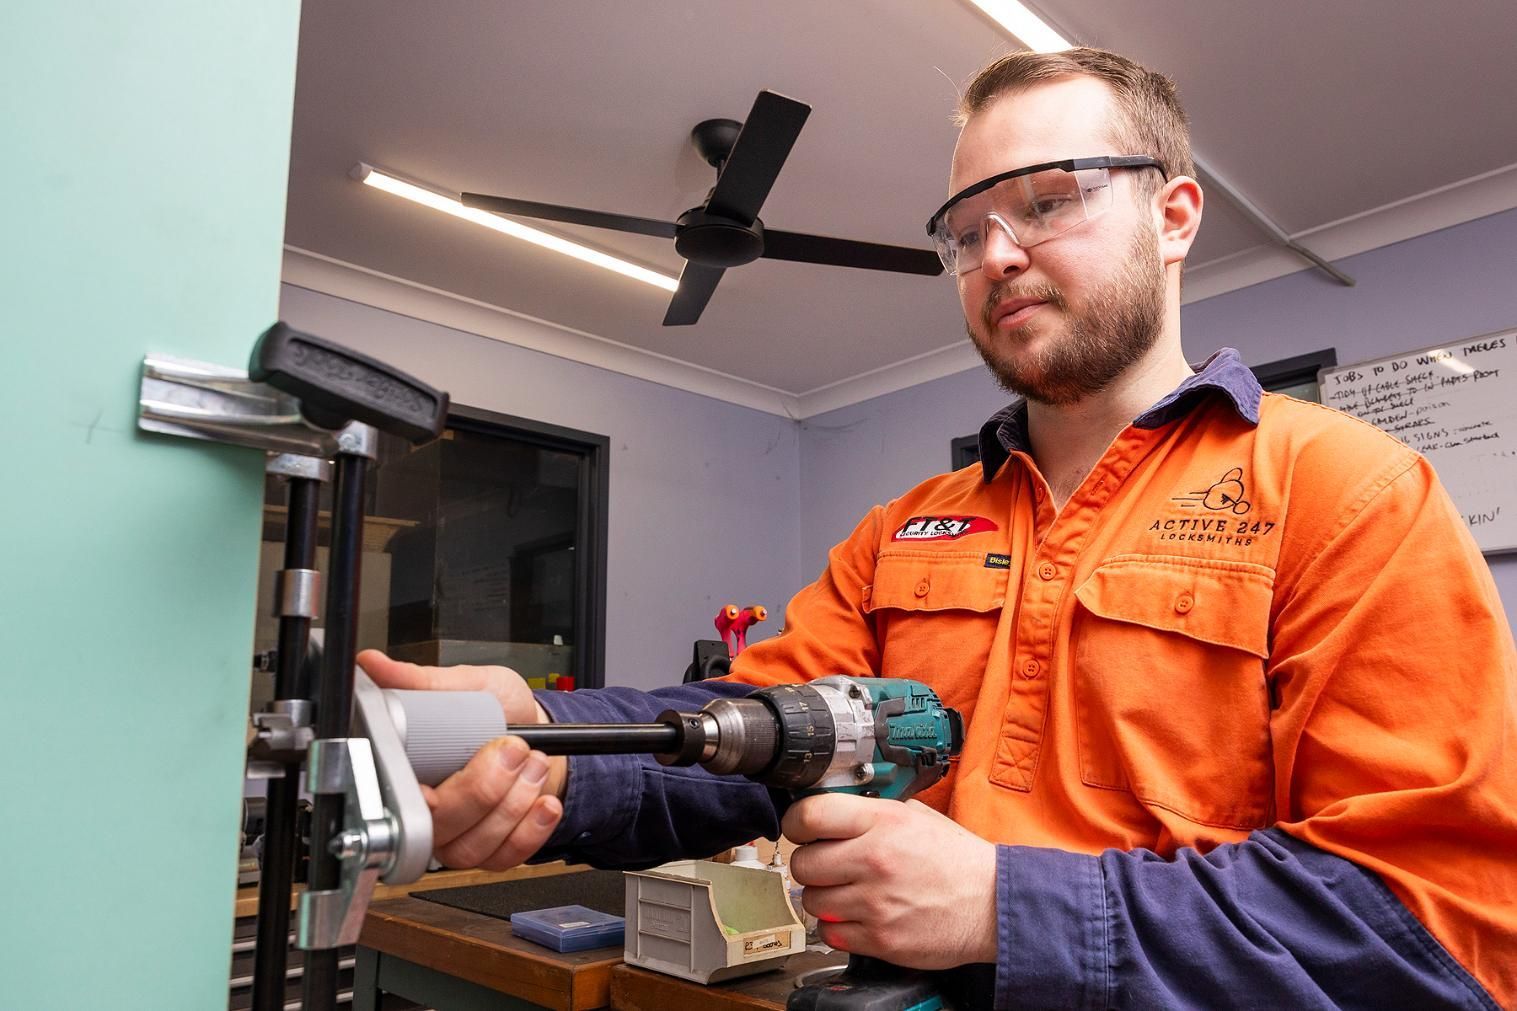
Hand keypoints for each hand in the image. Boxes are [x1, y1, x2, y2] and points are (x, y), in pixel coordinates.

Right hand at [357, 649, 565, 869]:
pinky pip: (506, 856)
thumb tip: (374, 664)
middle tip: (514, 750)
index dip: (420, 797)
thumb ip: (422, 680)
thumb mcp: (466, 685)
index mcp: (411, 773)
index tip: (442, 783)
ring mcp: (459, 837)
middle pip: (441, 826)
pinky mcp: (491, 852)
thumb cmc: (497, 713)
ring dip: (515, 802)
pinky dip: (533, 827)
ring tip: (534, 763)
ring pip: (475, 845)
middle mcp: (430, 810)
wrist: (537, 736)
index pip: (397, 801)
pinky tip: (543, 800)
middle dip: (486, 788)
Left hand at [783, 794, 997, 968]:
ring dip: (823, 897)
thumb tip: (830, 813)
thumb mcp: (915, 816)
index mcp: (882, 822)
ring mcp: (874, 903)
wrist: (993, 905)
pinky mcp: (879, 938)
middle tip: (826, 865)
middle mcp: (874, 860)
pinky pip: (830, 933)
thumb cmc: (957, 861)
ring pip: (811, 901)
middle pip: (802, 863)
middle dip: (810, 864)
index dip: (797, 823)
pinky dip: (837, 927)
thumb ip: (870, 813)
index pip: (809, 815)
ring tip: (847, 892)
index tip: (801, 829)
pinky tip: (857, 915)